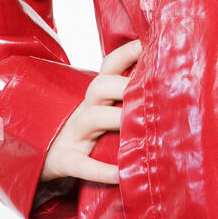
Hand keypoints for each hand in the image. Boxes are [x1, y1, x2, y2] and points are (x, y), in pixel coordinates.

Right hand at [39, 38, 142, 185]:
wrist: (46, 157)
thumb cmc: (87, 130)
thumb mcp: (102, 108)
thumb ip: (127, 96)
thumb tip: (171, 87)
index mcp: (96, 93)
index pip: (111, 64)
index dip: (129, 52)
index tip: (151, 43)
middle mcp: (85, 107)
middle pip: (100, 85)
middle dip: (124, 85)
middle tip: (152, 91)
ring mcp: (73, 133)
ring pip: (92, 117)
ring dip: (116, 119)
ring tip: (140, 127)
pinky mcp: (66, 160)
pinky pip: (83, 164)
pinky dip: (102, 170)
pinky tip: (121, 174)